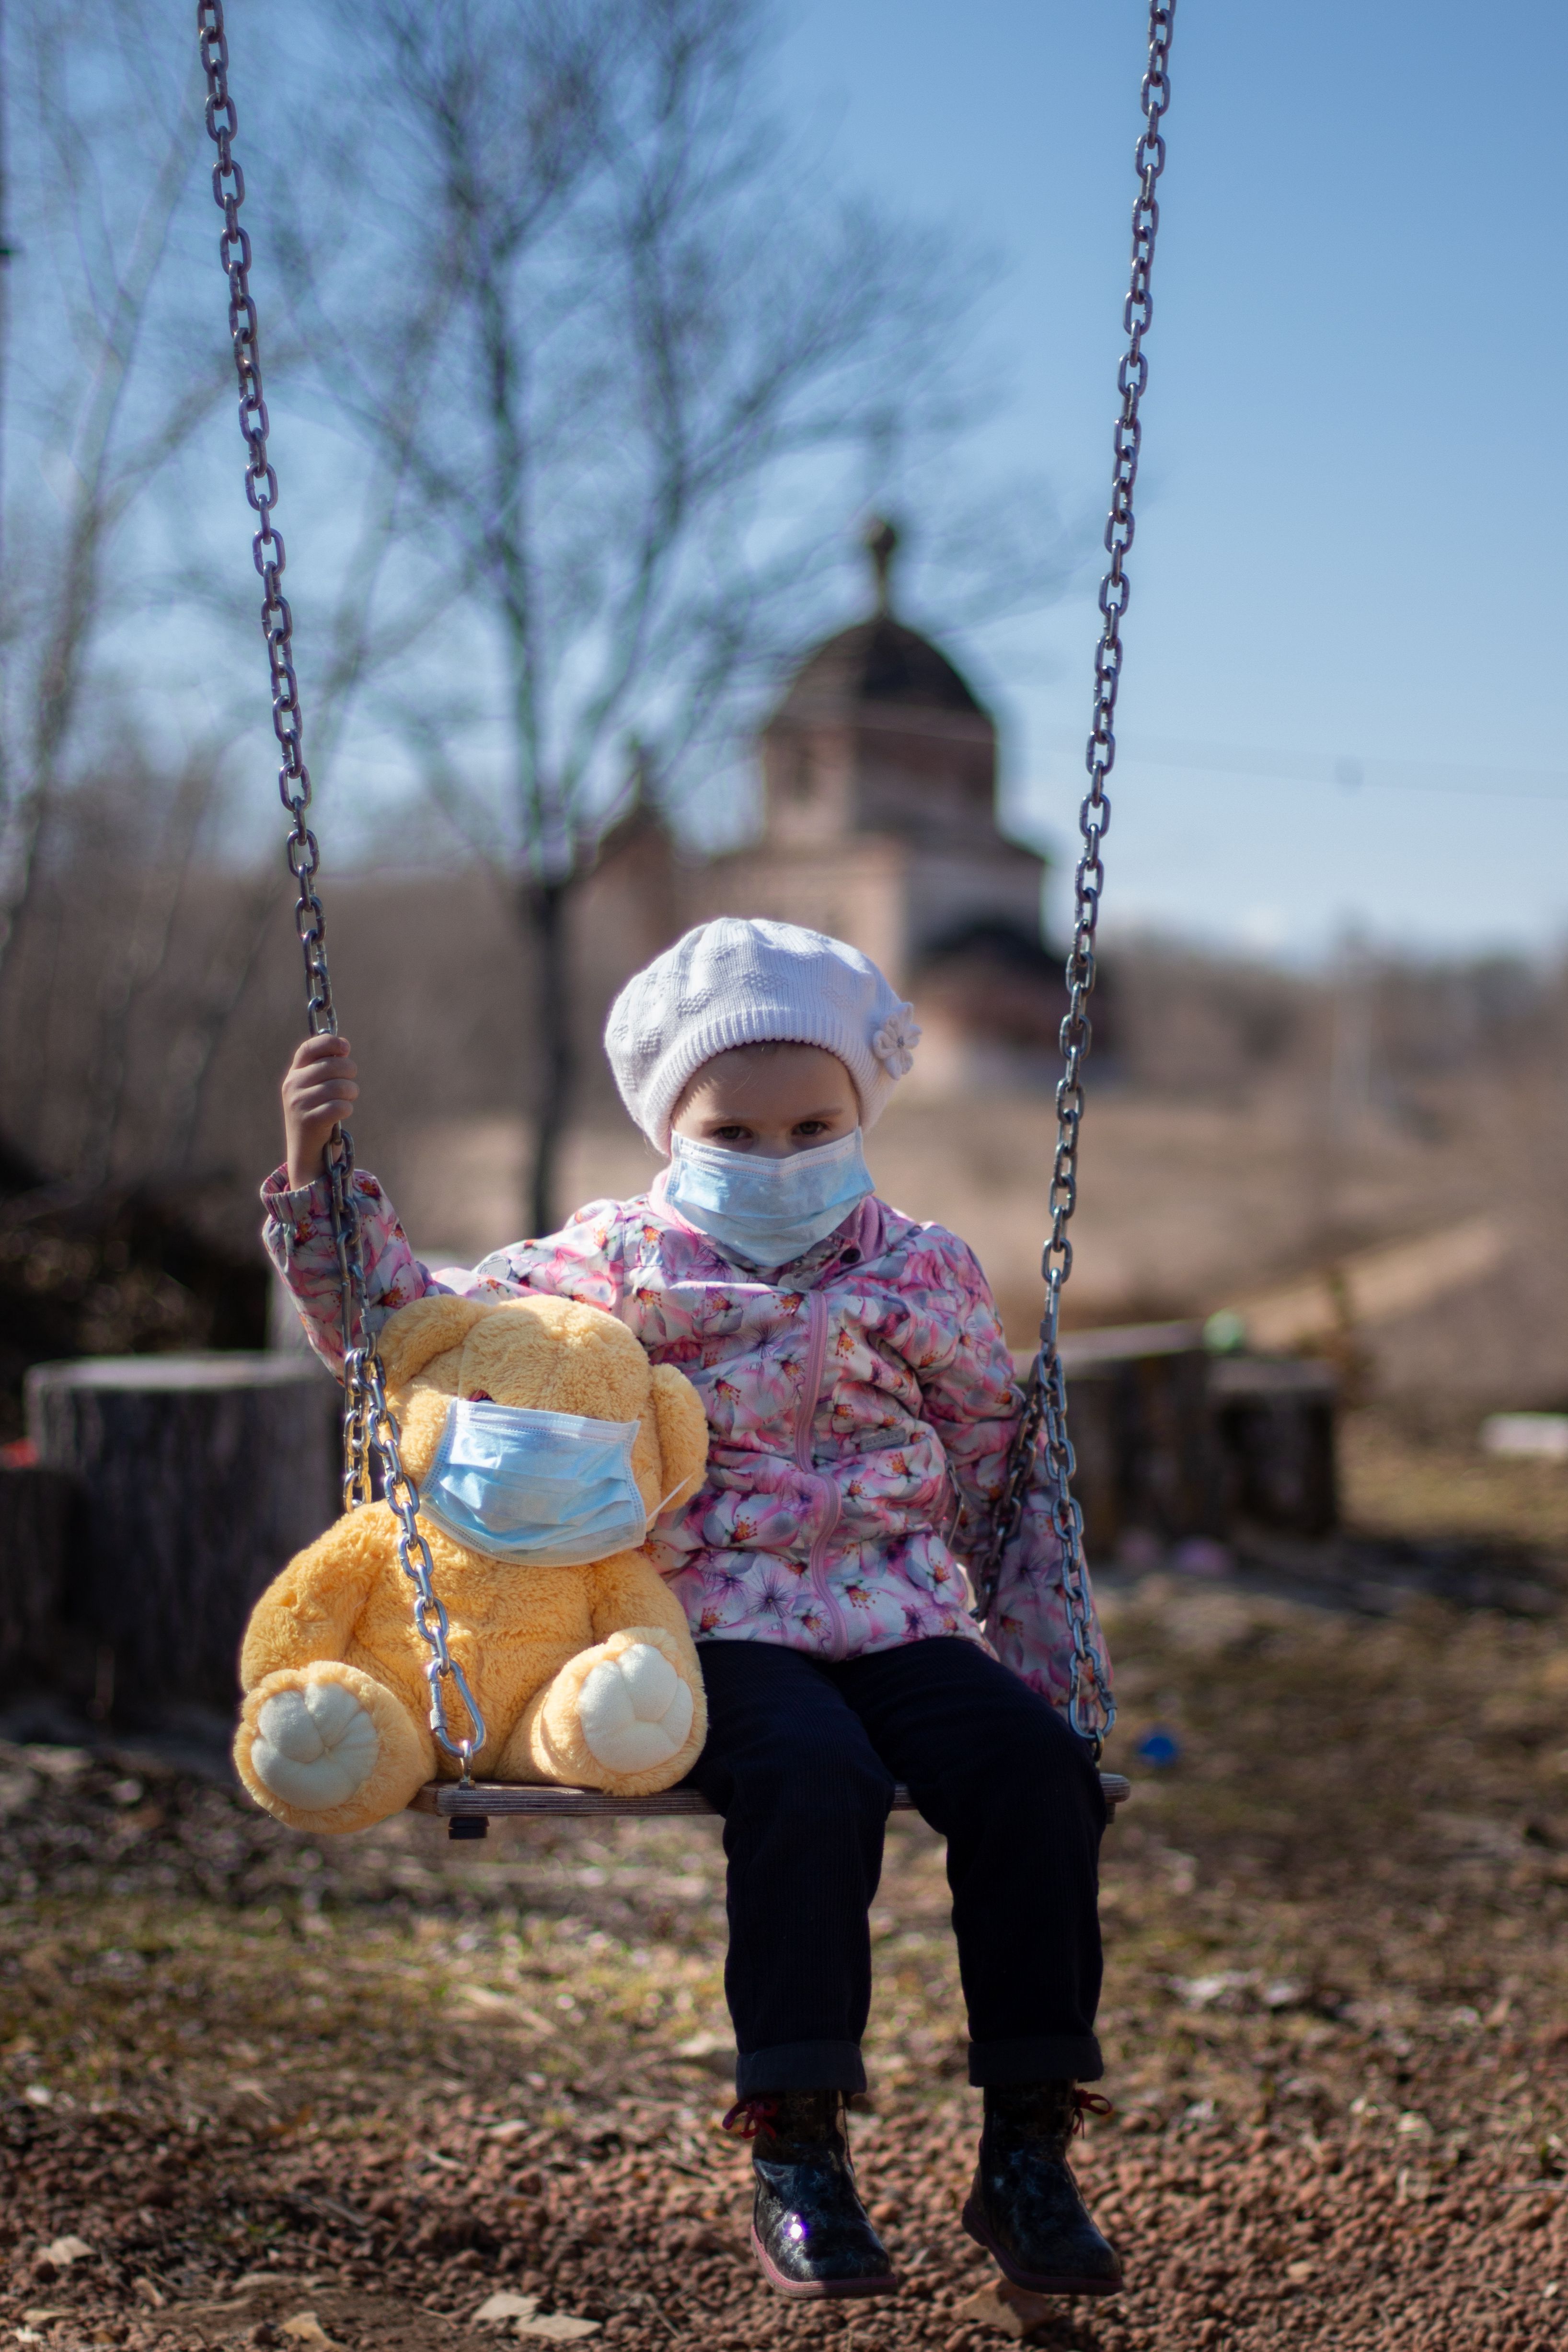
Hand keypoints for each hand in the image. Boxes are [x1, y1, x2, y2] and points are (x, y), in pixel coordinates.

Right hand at [282, 1034, 358, 1189]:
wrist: (306, 1151)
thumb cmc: (317, 1114)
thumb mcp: (314, 1088)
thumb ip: (324, 1068)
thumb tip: (343, 1046)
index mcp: (293, 1074)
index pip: (309, 1047)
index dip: (330, 1042)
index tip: (345, 1048)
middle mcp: (292, 1086)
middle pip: (331, 1065)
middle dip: (349, 1071)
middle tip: (350, 1084)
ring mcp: (299, 1103)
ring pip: (339, 1086)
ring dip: (351, 1092)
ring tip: (348, 1099)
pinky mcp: (310, 1120)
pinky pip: (340, 1106)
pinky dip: (347, 1109)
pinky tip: (342, 1113)